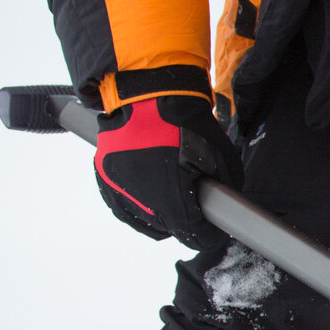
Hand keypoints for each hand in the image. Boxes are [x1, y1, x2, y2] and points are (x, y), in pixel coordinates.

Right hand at [94, 94, 243, 249]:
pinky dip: (139, 206)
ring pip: (144, 221)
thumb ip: (225, 189)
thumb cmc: (188, 122)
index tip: (215, 231)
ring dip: (161, 217)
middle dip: (185, 223)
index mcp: (171, 198)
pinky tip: (151, 197)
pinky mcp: (104, 177)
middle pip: (168, 229)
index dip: (209, 236)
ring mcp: (119, 188)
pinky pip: (123, 206)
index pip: (193, 235)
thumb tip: (224, 207)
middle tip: (197, 211)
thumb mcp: (221, 158)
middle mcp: (141, 199)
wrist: (150, 93)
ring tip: (174, 202)